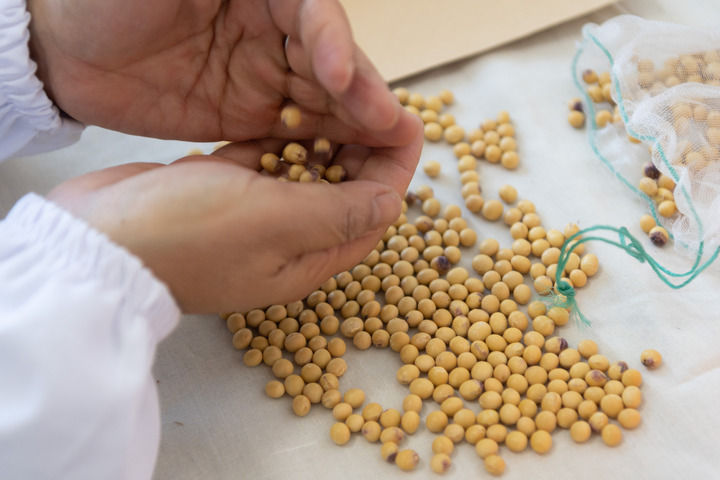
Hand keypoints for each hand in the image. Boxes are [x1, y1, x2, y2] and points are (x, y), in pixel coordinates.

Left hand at [28, 0, 414, 146]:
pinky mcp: (246, 118)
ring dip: (354, 133)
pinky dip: (319, 154)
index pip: (316, 17)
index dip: (337, 47)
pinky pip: (294, 138)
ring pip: (324, 107)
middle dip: (365, 100)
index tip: (345, 81)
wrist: (61, 51)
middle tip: (396, 135)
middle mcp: (272, 36)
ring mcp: (261, 80)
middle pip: (333, 68)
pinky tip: (339, 174)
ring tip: (385, 163)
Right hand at [47, 135, 421, 313]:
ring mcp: (250, 215)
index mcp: (308, 258)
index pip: (371, 213)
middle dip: (362, 149)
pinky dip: (278, 138)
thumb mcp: (275, 222)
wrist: (98, 243)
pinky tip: (289, 111)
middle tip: (374, 104)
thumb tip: (393, 203)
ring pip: (304, 172)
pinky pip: (263, 161)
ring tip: (338, 97)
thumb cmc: (186, 237)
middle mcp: (285, 240)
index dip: (394, 170)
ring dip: (322, 139)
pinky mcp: (219, 190)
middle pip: (342, 191)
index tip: (410, 126)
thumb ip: (338, 211)